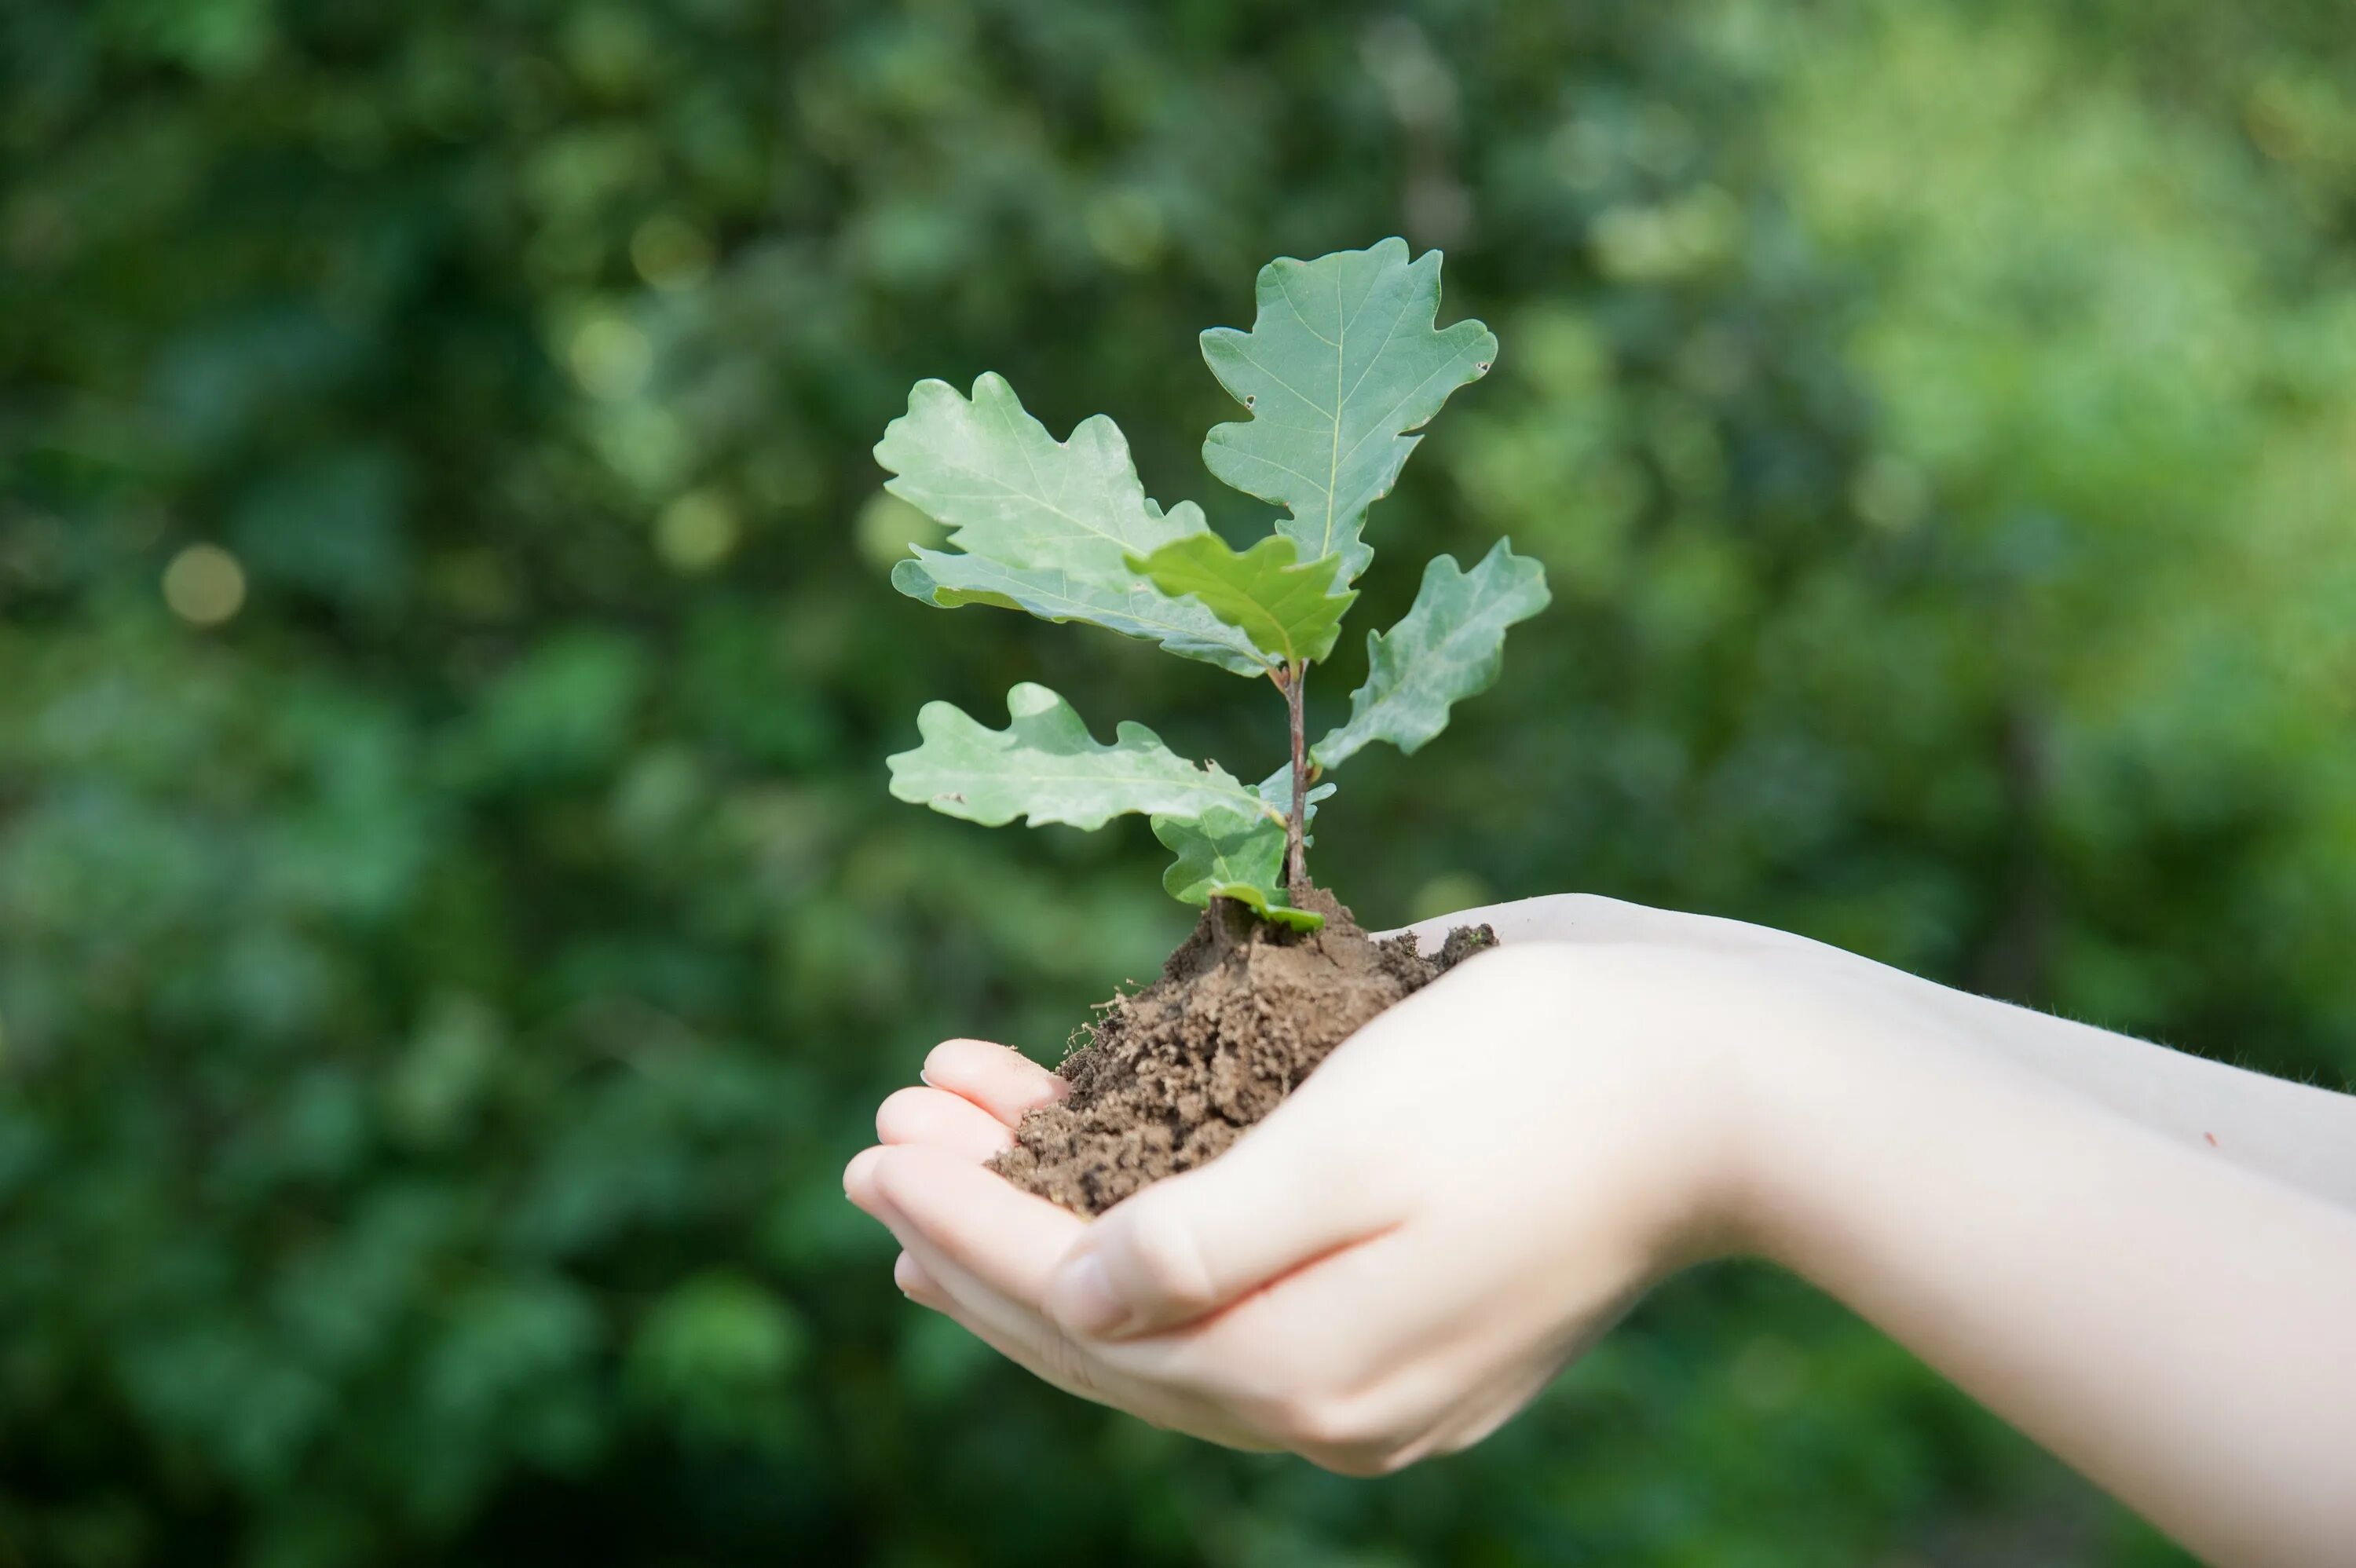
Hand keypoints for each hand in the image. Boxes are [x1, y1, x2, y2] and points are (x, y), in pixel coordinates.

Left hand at [846, 938, 1809, 1472]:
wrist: (1728, 1081)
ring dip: (1048, 1202)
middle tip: (877, 1139)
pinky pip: (1225, 1258)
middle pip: (1104, 1321)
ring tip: (951, 1115)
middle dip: (981, 1227)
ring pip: (1157, 1290)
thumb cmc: (1542, 1086)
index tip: (875, 1142)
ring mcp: (1364, 1344)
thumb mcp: (1351, 1149)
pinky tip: (1083, 1129)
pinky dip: (1141, 1194)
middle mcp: (1324, 1384)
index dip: (965, 1224)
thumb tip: (1071, 1300)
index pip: (1082, 1310)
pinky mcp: (1393, 1286)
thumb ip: (1200, 1244)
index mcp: (1305, 1371)